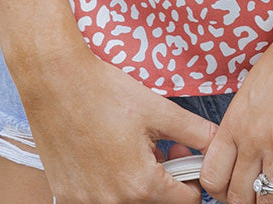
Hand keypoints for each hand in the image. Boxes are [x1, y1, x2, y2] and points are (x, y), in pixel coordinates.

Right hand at [14, 43, 217, 202]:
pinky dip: (109, 182)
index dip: (192, 178)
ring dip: (136, 181)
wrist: (55, 81)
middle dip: (164, 178)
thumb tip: (217, 142)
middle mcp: (111, 202)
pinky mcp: (66, 196)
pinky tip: (106, 152)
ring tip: (131, 146)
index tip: (184, 157)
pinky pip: (99, 198)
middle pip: (154, 202)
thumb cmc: (103, 91)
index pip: (185, 201)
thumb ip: (194, 131)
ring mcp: (85, 202)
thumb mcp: (157, 108)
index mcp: (140, 184)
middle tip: (159, 145)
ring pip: (126, 200)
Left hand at [199, 38, 272, 203]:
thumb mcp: (250, 89)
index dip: (218, 192)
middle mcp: (254, 139)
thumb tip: (241, 151)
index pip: (212, 175)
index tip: (229, 192)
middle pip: (238, 196)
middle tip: (255, 200)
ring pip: (270, 201)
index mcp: (235, 122)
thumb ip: (242, 122)